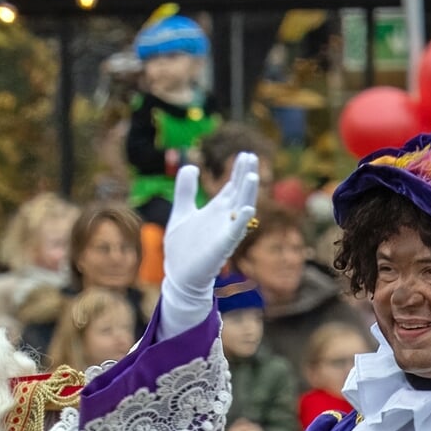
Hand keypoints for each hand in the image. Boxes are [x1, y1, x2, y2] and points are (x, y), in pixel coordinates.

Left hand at [162, 155, 259, 307]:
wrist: (178, 276)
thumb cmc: (182, 248)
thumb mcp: (181, 212)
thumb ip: (186, 190)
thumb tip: (191, 166)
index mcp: (216, 210)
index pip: (231, 186)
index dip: (238, 171)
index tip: (245, 154)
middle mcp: (224, 219)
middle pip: (239, 193)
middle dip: (245, 175)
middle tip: (252, 156)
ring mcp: (224, 232)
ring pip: (241, 210)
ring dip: (248, 194)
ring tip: (252, 176)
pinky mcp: (221, 248)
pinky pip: (235, 234)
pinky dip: (242, 222)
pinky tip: (248, 210)